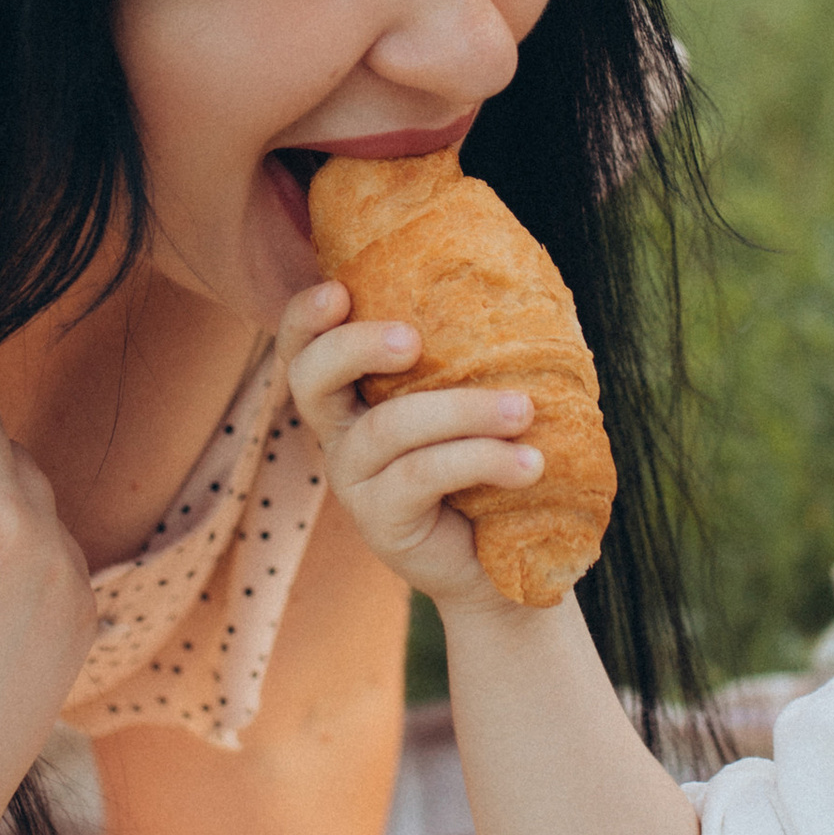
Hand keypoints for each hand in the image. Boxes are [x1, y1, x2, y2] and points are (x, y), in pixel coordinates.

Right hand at [279, 282, 542, 614]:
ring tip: (524, 409)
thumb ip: (477, 349)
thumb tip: (519, 277)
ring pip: (389, 428)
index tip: (340, 290)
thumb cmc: (497, 459)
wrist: (509, 556)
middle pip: (310, 379)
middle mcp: (342, 434)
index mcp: (355, 394)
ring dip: (462, 410)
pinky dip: (481, 459)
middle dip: (354, 347)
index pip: (304, 347)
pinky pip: (422, 475)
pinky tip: (529, 462)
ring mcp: (355, 481)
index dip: (305, 316)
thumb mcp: (480, 397)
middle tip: (413, 339)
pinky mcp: (382, 521)